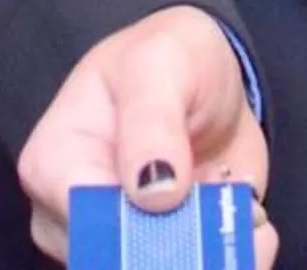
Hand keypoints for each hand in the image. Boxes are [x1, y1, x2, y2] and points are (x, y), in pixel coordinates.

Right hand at [14, 4, 277, 264]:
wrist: (206, 77)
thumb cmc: (167, 57)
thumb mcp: (160, 65)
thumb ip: (152, 121)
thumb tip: (153, 193)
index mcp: (54, 165)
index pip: (83, 224)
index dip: (136, 229)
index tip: (187, 201)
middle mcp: (77, 218)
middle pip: (119, 263)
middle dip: (188, 252)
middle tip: (235, 210)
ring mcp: (121, 243)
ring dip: (221, 256)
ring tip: (248, 211)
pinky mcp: (167, 255)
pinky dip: (239, 258)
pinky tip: (251, 220)